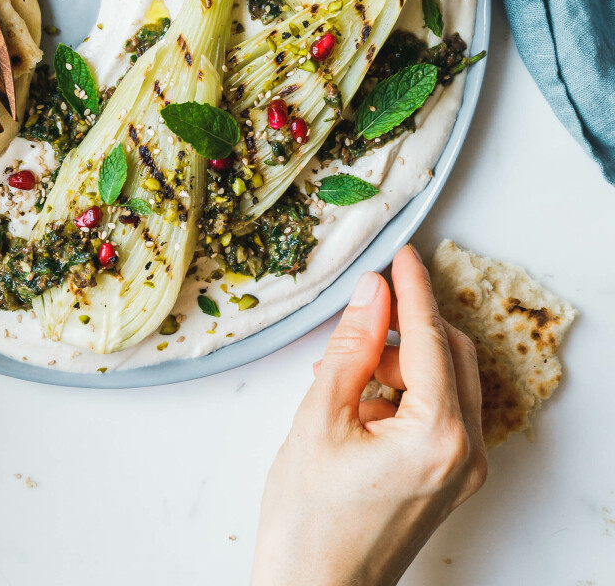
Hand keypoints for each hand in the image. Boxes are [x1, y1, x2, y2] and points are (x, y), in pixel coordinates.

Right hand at [251, 245, 486, 585]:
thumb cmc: (309, 521)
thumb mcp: (320, 417)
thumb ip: (353, 346)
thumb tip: (373, 293)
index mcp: (438, 436)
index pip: (431, 337)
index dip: (412, 288)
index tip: (401, 252)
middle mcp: (465, 453)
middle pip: (451, 354)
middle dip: (408, 325)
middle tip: (364, 308)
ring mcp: (463, 471)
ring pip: (447, 381)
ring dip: (404, 359)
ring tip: (345, 372)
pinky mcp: (450, 481)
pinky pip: (440, 412)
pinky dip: (407, 391)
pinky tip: (361, 397)